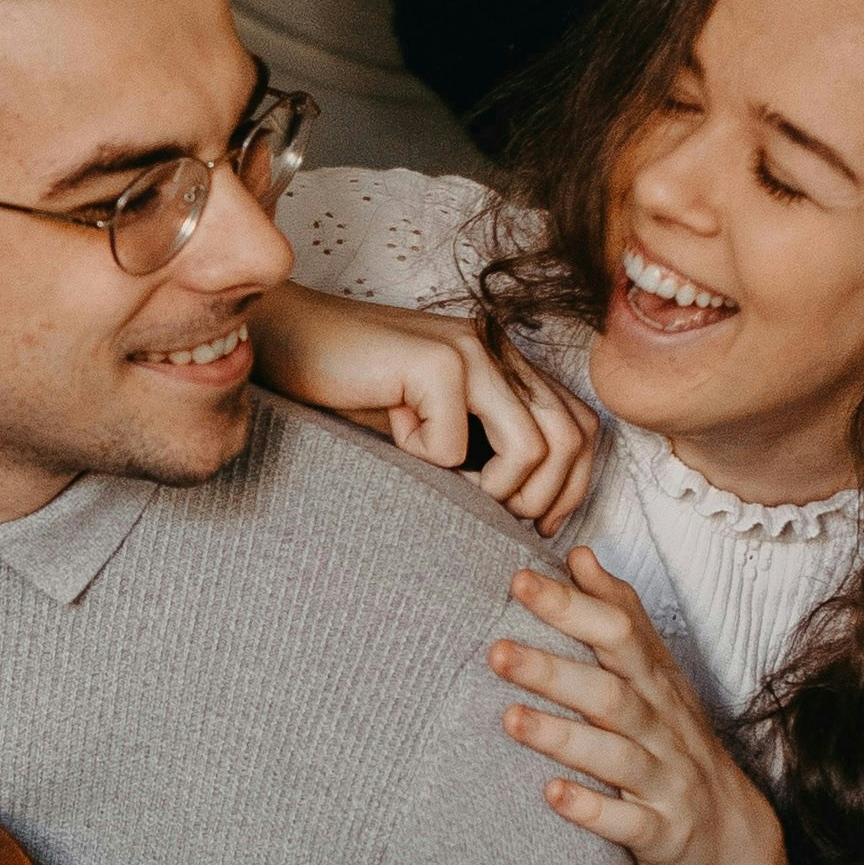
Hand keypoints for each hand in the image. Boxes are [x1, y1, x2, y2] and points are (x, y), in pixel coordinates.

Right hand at [254, 284, 595, 529]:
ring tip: (453, 488)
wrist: (283, 340)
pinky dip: (427, 461)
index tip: (536, 524)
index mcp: (504, 363)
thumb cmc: (345, 390)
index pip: (580, 425)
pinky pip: (456, 445)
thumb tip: (526, 511)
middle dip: (546, 498)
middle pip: (572, 437)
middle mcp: (497, 350)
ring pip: (535, 445)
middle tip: (505, 523)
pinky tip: (394, 437)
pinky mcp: (435, 360)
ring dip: (499, 489)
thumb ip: (479, 447)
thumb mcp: (428, 426)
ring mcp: (471, 350)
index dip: (573, 485)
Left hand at [495, 558, 786, 864]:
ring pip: (615, 754)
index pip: (619, 633)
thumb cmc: (675, 742)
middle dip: (553, 671)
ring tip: (511, 719)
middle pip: (610, 691)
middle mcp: (661, 726)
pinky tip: (552, 795)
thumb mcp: (656, 674)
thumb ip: (619, 615)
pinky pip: (628, 821)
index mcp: (655, 683)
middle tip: (495, 651)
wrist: (731, 834)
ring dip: (563, 737)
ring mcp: (664, 780)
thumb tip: (579, 555)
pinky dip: (592, 809)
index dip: (572, 607)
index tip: (519, 580)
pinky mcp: (663, 831)